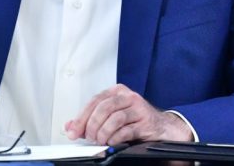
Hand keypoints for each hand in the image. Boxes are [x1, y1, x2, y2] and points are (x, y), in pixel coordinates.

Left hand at [64, 83, 193, 144]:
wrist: (163, 127)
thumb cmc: (136, 120)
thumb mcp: (112, 116)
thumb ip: (91, 120)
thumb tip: (70, 126)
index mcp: (117, 92)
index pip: (95, 100)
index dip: (81, 117)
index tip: (73, 131)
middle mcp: (128, 96)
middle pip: (104, 107)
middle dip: (92, 125)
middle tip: (89, 137)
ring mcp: (138, 108)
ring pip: (114, 118)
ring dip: (103, 132)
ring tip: (101, 140)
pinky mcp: (146, 121)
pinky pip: (126, 129)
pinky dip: (116, 138)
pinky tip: (112, 142)